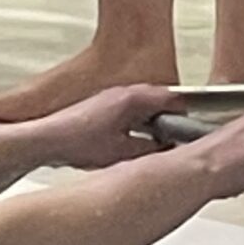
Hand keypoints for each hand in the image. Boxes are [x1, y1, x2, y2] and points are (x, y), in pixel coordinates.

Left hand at [22, 81, 183, 170]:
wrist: (46, 139)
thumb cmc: (76, 140)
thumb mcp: (122, 152)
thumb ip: (150, 150)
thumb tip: (167, 151)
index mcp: (135, 98)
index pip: (174, 99)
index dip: (188, 114)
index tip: (197, 126)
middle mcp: (124, 92)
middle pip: (160, 101)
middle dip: (172, 119)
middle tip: (181, 137)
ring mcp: (111, 97)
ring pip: (144, 107)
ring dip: (153, 122)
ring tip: (159, 143)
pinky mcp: (100, 106)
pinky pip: (128, 112)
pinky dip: (136, 124)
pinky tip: (132, 142)